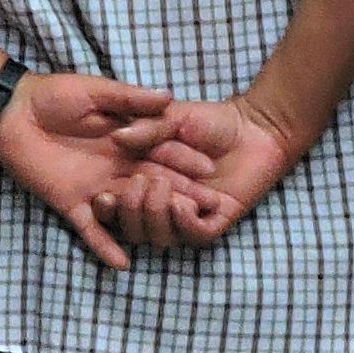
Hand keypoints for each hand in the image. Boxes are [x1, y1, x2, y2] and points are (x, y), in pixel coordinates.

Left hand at [0, 71, 210, 272]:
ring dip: (148, 219)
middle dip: (180, 196)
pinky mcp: (71, 203)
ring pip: (129, 209)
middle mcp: (116, 168)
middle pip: (153, 185)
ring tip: (171, 230)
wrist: (11, 111)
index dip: (185, 160)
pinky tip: (122, 264)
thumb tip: (168, 96)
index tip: (213, 170)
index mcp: (126, 142)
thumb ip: (129, 98)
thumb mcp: (94, 91)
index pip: (162, 153)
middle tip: (209, 209)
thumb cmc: (54, 94)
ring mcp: (95, 188)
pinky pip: (91, 229)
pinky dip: (105, 245)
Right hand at [94, 90, 313, 237]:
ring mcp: (187, 216)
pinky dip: (183, 223)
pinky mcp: (213, 223)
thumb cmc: (209, 119)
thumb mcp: (171, 116)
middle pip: (133, 225)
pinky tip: (182, 204)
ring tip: (161, 189)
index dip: (107, 203)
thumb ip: (146, 128)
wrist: (253, 127)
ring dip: (155, 216)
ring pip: (159, 236)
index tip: (100, 193)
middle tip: (137, 186)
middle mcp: (162, 202)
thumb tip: (116, 138)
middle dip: (129, 210)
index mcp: (144, 179)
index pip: (117, 200)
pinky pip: (192, 236)